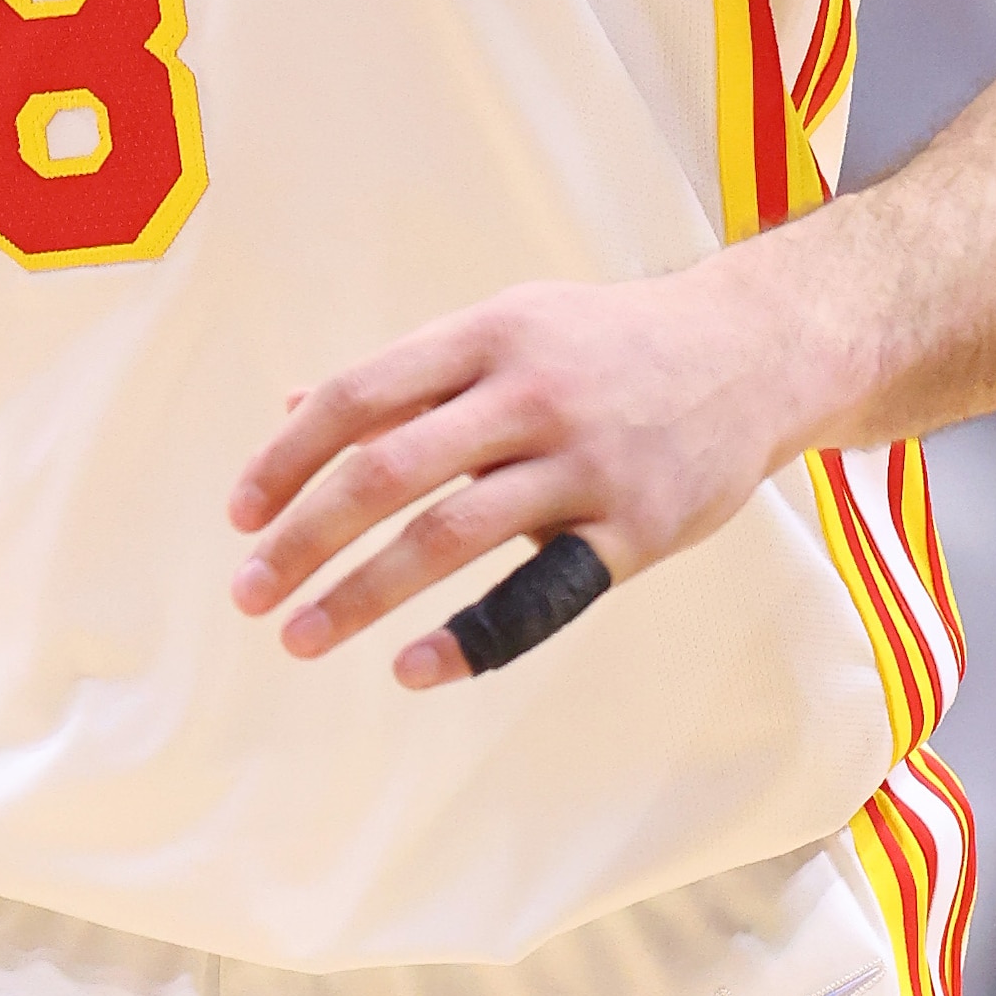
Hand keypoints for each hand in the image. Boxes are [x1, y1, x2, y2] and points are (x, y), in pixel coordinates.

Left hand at [224, 261, 823, 688]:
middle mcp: (528, 395)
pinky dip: (470, 637)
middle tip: (248, 591)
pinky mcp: (633, 530)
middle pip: (387, 469)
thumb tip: (292, 410)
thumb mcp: (509, 326)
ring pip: (448, 536)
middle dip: (304, 535)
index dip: (289, 458)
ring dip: (361, 594)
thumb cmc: (608, 344)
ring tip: (300, 638)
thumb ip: (408, 375)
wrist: (755, 350)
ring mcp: (583, 466)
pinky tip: (412, 669)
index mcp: (485, 337)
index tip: (241, 515)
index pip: (359, 397)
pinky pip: (539, 595)